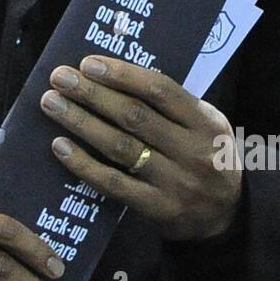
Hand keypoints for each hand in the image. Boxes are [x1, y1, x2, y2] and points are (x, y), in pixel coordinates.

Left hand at [40, 56, 240, 240]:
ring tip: (52, 104)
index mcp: (205, 123)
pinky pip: (113, 184)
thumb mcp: (206, 125)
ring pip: (119, 147)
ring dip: (80, 122)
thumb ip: (172, 104)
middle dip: (92, 94)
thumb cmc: (207, 156)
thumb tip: (114, 73)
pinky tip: (60, 146)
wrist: (227, 217)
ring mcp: (175, 183)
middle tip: (59, 78)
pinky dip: (83, 164)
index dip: (122, 74)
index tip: (88, 63)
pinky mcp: (157, 209)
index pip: (160, 90)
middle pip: (133, 116)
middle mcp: (192, 151)